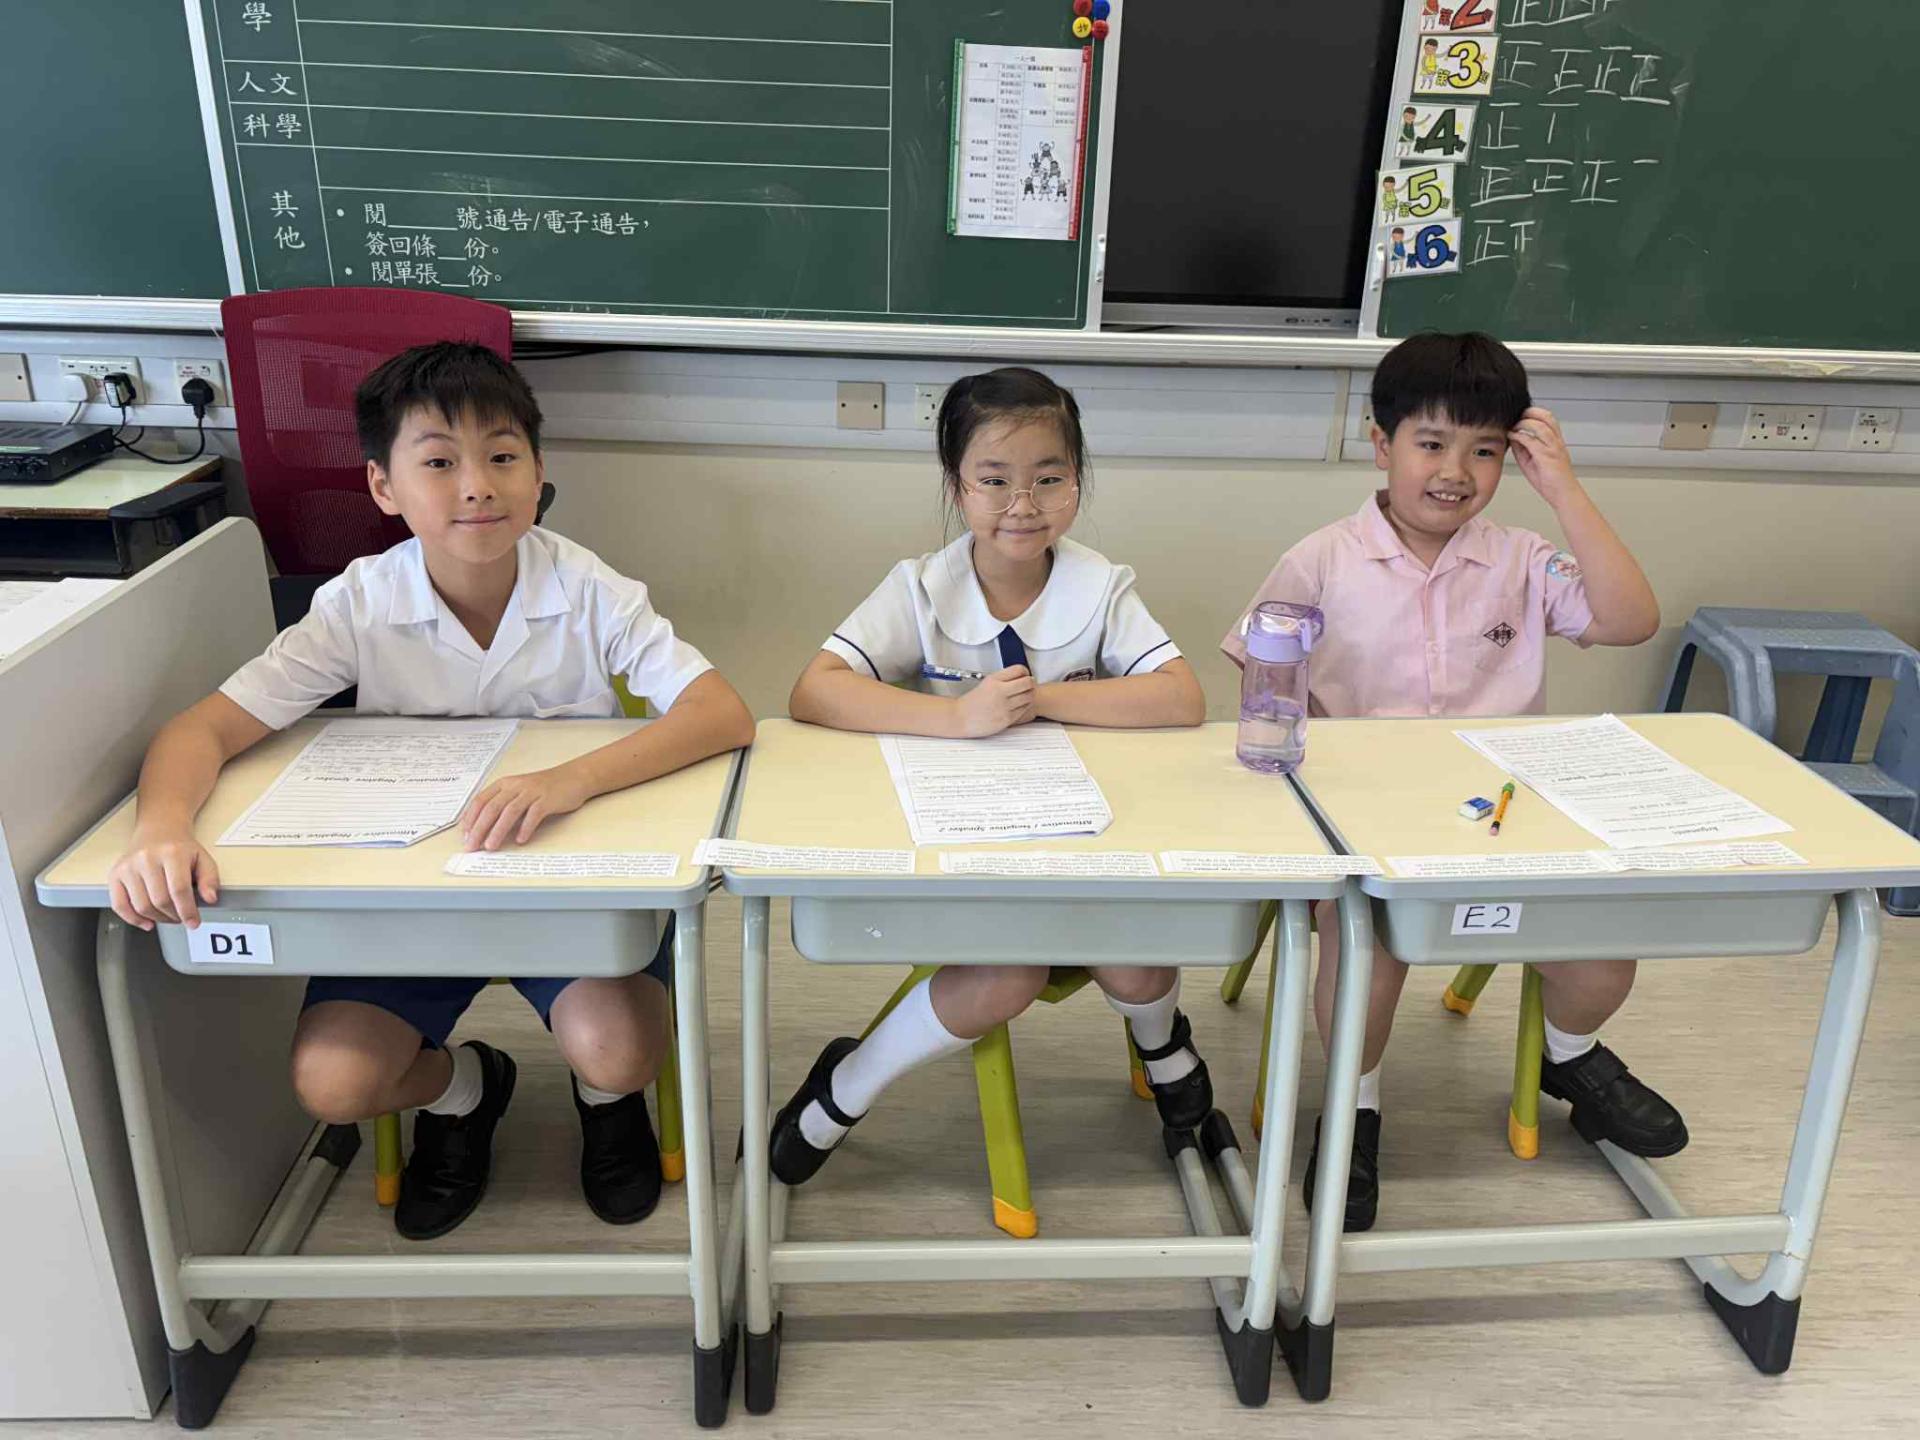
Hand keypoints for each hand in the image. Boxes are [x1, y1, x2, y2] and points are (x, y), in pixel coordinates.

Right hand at [109, 827, 219, 929]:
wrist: (158, 829)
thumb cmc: (180, 846)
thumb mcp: (202, 857)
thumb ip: (210, 878)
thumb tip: (210, 898)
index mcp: (172, 853)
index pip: (179, 890)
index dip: (187, 911)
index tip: (193, 922)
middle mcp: (146, 858)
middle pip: (160, 900)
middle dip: (174, 916)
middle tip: (181, 918)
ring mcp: (128, 867)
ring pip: (141, 905)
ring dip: (157, 918)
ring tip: (168, 917)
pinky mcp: (115, 874)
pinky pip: (119, 904)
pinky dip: (132, 919)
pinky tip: (146, 921)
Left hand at [461, 766, 590, 850]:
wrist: (573, 777)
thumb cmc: (544, 788)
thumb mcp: (519, 792)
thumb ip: (503, 806)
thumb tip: (485, 830)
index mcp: (504, 784)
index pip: (480, 800)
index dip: (470, 819)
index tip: (465, 836)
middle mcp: (516, 786)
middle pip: (492, 807)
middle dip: (480, 829)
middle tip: (473, 846)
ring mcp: (532, 792)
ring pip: (510, 811)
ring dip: (498, 831)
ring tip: (491, 846)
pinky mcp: (547, 799)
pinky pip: (533, 814)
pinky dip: (525, 828)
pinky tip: (520, 840)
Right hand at [952, 666, 1036, 736]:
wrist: (960, 718)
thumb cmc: (972, 702)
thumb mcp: (986, 683)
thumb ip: (1003, 679)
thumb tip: (1021, 676)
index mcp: (994, 680)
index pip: (1020, 669)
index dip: (1026, 672)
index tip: (1025, 675)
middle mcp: (1000, 692)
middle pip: (1028, 683)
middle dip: (1031, 683)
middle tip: (1028, 686)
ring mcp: (1004, 706)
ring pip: (1029, 697)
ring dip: (1029, 695)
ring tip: (1024, 696)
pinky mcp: (1006, 719)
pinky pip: (1024, 710)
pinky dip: (1024, 707)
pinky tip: (1019, 706)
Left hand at [1507, 407, 1581, 504]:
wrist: (1563, 495)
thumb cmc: (1550, 481)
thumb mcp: (1531, 461)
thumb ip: (1522, 448)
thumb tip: (1511, 437)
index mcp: (1555, 441)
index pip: (1547, 418)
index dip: (1533, 412)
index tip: (1519, 415)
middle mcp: (1556, 441)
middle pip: (1546, 416)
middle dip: (1530, 412)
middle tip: (1516, 416)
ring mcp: (1553, 448)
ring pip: (1540, 425)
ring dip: (1523, 423)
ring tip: (1514, 426)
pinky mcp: (1547, 457)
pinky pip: (1532, 441)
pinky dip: (1520, 436)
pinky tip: (1512, 436)